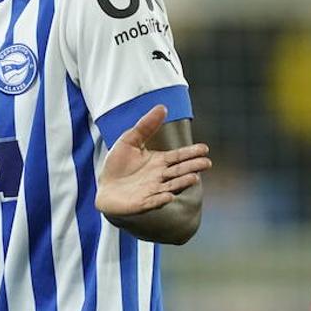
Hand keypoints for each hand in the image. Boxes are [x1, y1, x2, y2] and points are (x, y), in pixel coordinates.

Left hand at [95, 105, 210, 215]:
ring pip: (171, 186)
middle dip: (193, 167)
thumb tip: (163, 107)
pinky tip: (168, 196)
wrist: (103, 187)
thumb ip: (146, 126)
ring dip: (182, 182)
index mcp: (159, 161)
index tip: (204, 148)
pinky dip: (161, 200)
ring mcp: (152, 191)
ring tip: (194, 177)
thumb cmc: (118, 164)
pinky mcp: (141, 203)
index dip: (191, 152)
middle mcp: (160, 177)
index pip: (179, 156)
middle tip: (206, 163)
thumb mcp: (130, 140)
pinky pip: (153, 202)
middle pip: (179, 171)